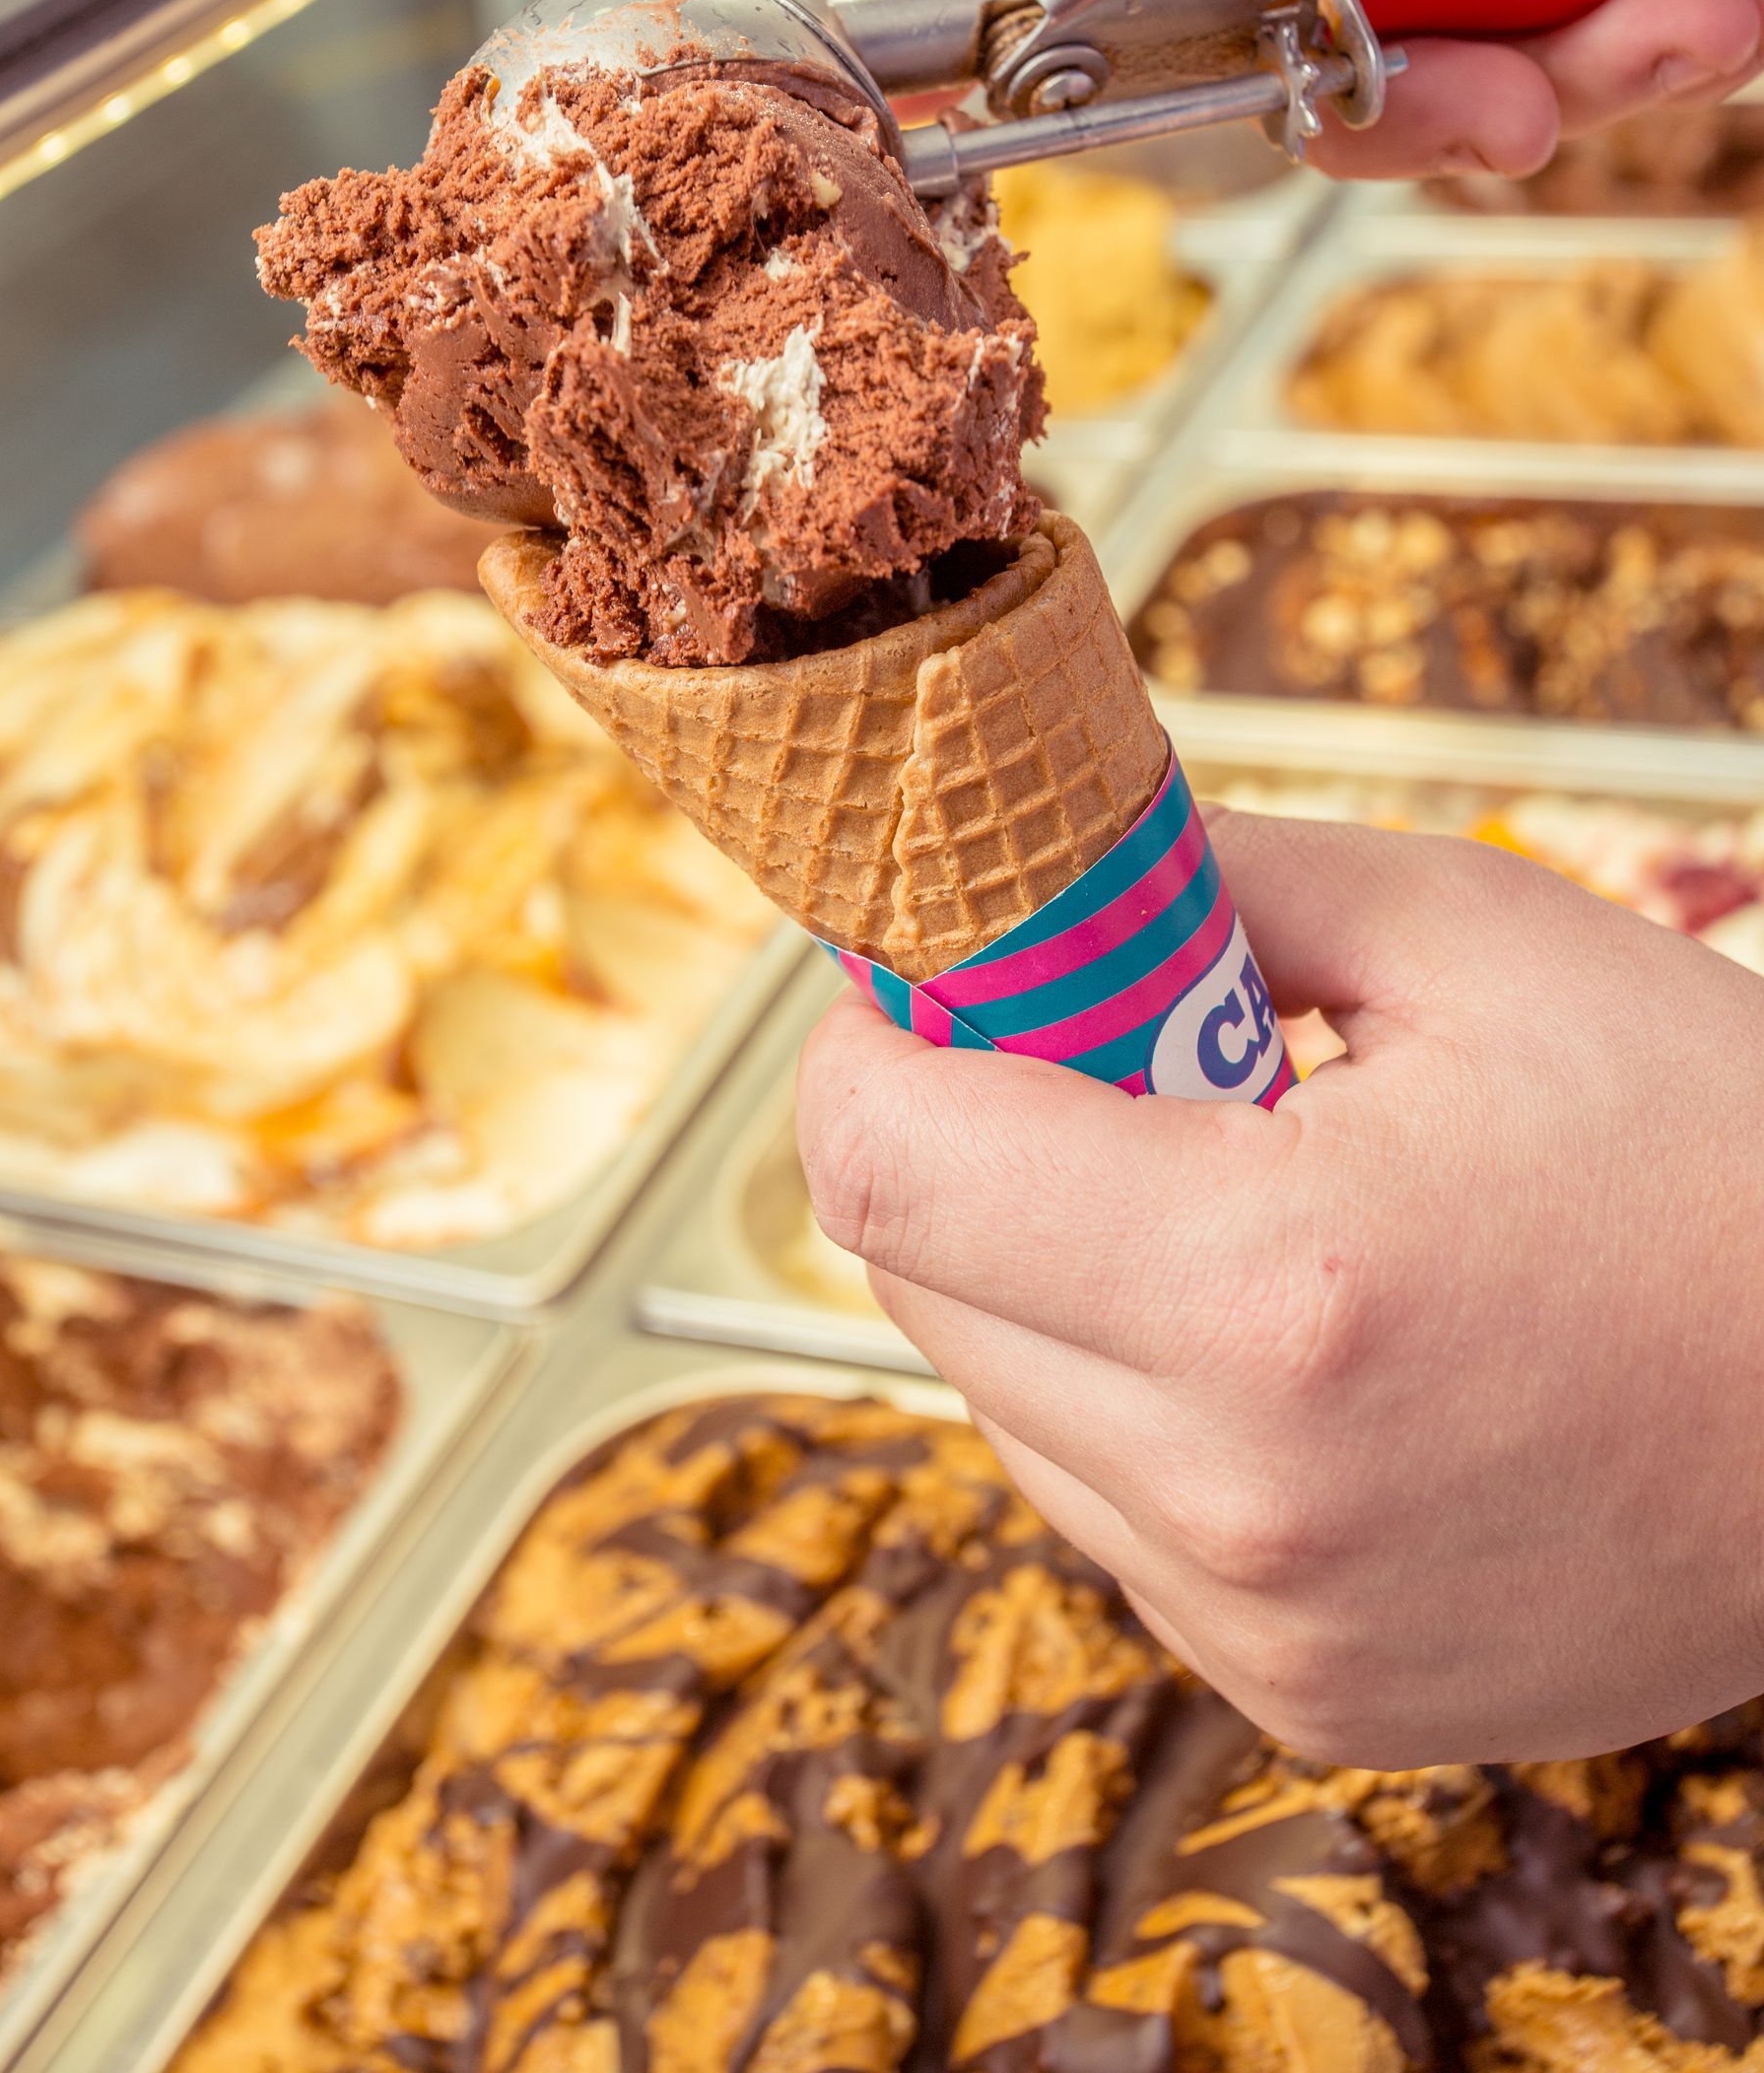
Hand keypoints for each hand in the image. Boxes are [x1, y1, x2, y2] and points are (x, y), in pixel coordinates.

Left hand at [796, 806, 1763, 1761]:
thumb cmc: (1716, 1158)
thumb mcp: (1468, 940)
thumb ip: (1206, 881)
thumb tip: (1022, 859)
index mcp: (1267, 1290)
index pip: (883, 1160)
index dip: (870, 1037)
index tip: (922, 973)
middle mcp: (1240, 1497)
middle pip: (917, 1275)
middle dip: (968, 1136)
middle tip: (1103, 1054)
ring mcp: (1266, 1623)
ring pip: (1000, 1398)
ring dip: (1051, 1276)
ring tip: (1240, 1201)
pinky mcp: (1301, 1691)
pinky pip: (1110, 1507)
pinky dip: (1141, 1404)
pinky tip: (1295, 1338)